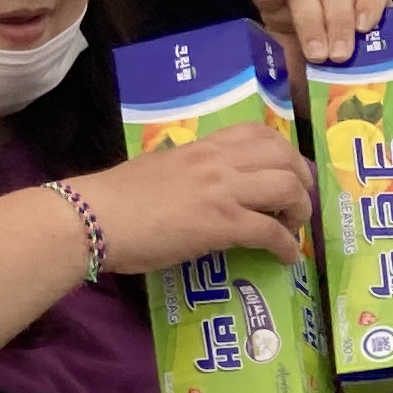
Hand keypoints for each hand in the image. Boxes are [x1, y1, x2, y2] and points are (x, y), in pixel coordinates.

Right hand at [76, 129, 315, 274]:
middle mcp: (218, 162)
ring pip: (287, 189)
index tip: (287, 172)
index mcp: (202, 147)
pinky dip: (287, 247)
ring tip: (291, 229)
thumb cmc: (116, 198)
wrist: (92, 218)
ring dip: (299, 211)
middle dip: (301, 182)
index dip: (284, 153)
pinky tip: (287, 259)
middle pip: (284, 158)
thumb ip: (189, 171)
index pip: (258, 133)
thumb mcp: (160, 168)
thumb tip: (203, 185)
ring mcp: (222, 191)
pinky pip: (271, 232)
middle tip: (296, 204)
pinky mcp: (221, 224)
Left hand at [248, 0, 390, 66]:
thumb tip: (283, 112)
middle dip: (311, 25)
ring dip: (339, 24)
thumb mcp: (293, 79)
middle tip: (318, 57)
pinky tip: (366, 28)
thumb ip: (283, 79)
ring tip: (342, 55)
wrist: (352, 78)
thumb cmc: (316, 76)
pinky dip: (369, 5)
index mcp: (279, 9)